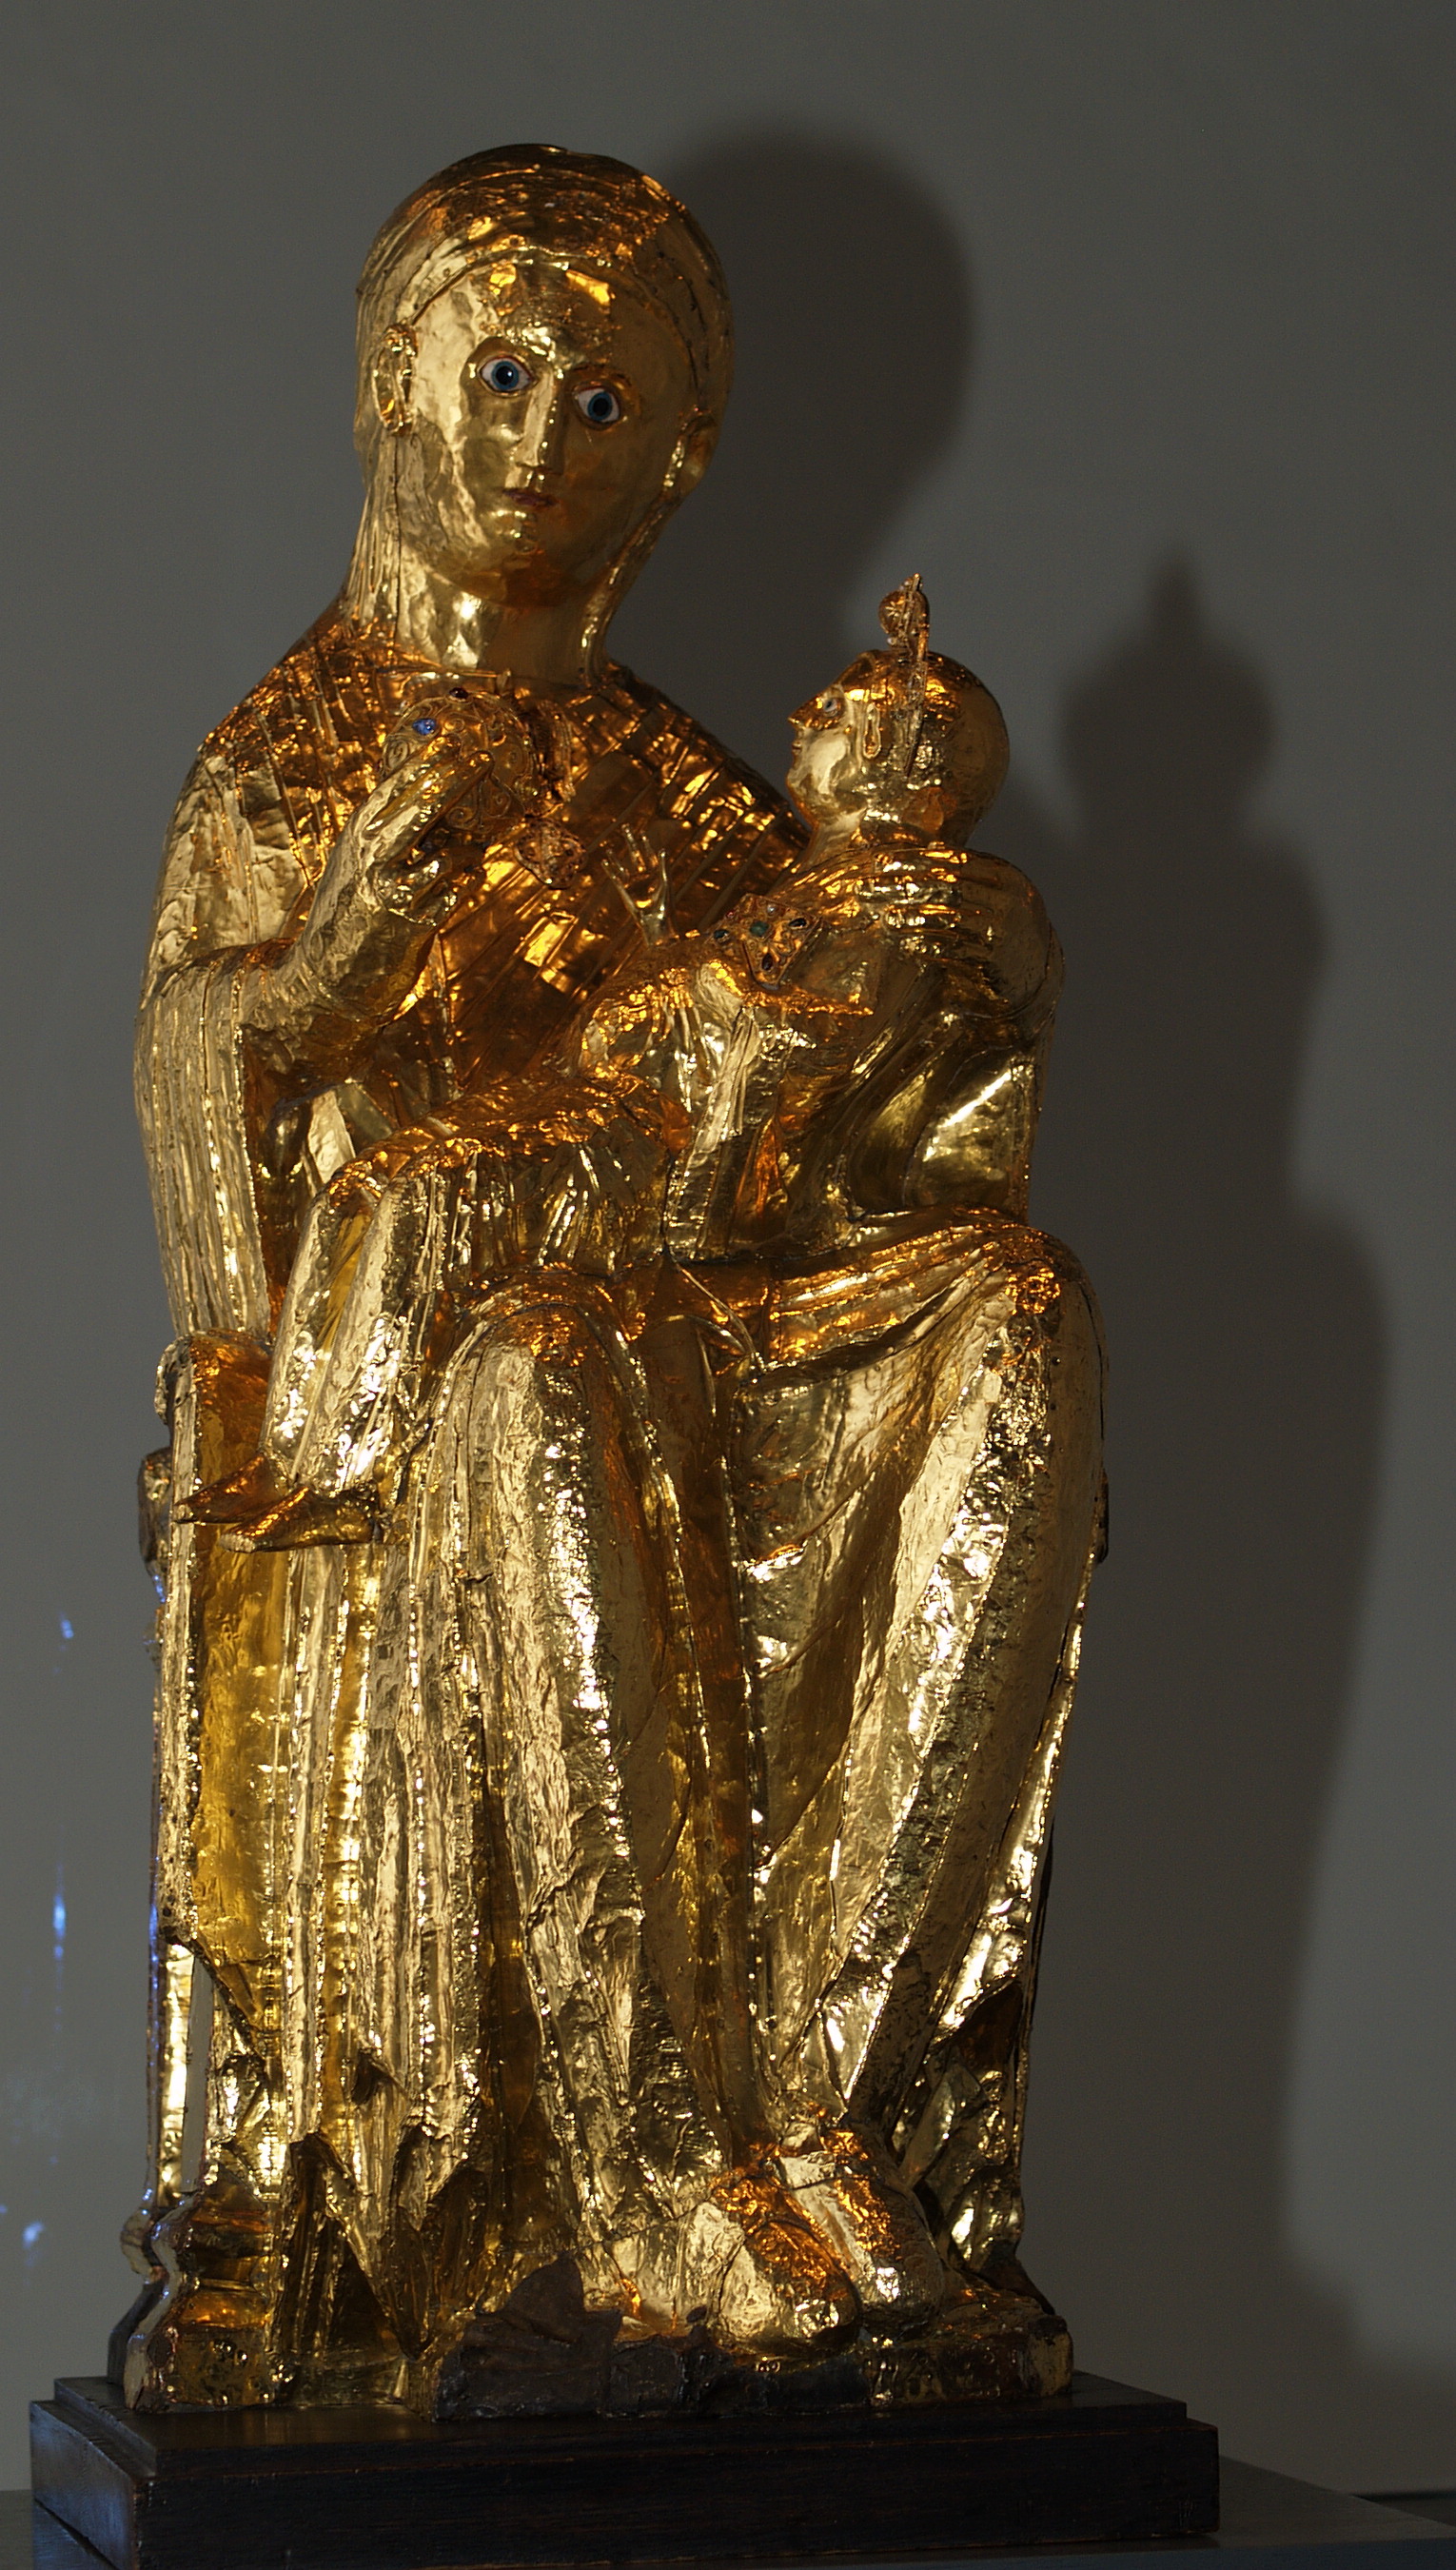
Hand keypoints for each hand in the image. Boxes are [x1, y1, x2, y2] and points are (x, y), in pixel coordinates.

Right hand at [247, 682, 545, 1052]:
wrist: (323, 981)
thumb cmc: (347, 918)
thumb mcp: (357, 865)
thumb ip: (385, 832)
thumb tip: (423, 795)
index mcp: (357, 836)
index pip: (396, 786)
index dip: (429, 760)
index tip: (456, 739)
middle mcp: (371, 857)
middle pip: (422, 805)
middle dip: (457, 780)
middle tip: (486, 761)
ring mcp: (391, 890)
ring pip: (446, 851)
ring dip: (468, 846)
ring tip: (477, 845)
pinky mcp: (410, 924)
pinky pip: (451, 892)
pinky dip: (463, 882)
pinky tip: (465, 878)